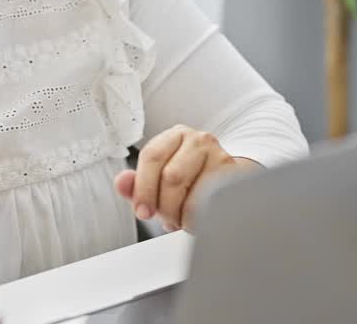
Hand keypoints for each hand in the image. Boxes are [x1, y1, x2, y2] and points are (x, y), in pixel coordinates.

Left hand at [114, 125, 260, 231]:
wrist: (228, 186)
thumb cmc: (190, 182)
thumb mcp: (159, 182)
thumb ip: (137, 184)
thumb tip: (121, 182)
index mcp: (174, 136)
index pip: (152, 156)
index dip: (144, 188)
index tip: (142, 212)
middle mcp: (198, 140)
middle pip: (171, 176)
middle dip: (164, 206)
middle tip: (165, 220)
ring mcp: (219, 155)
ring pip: (192, 193)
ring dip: (182, 216)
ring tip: (181, 220)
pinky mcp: (235, 178)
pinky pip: (211, 206)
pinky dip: (198, 221)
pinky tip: (196, 222)